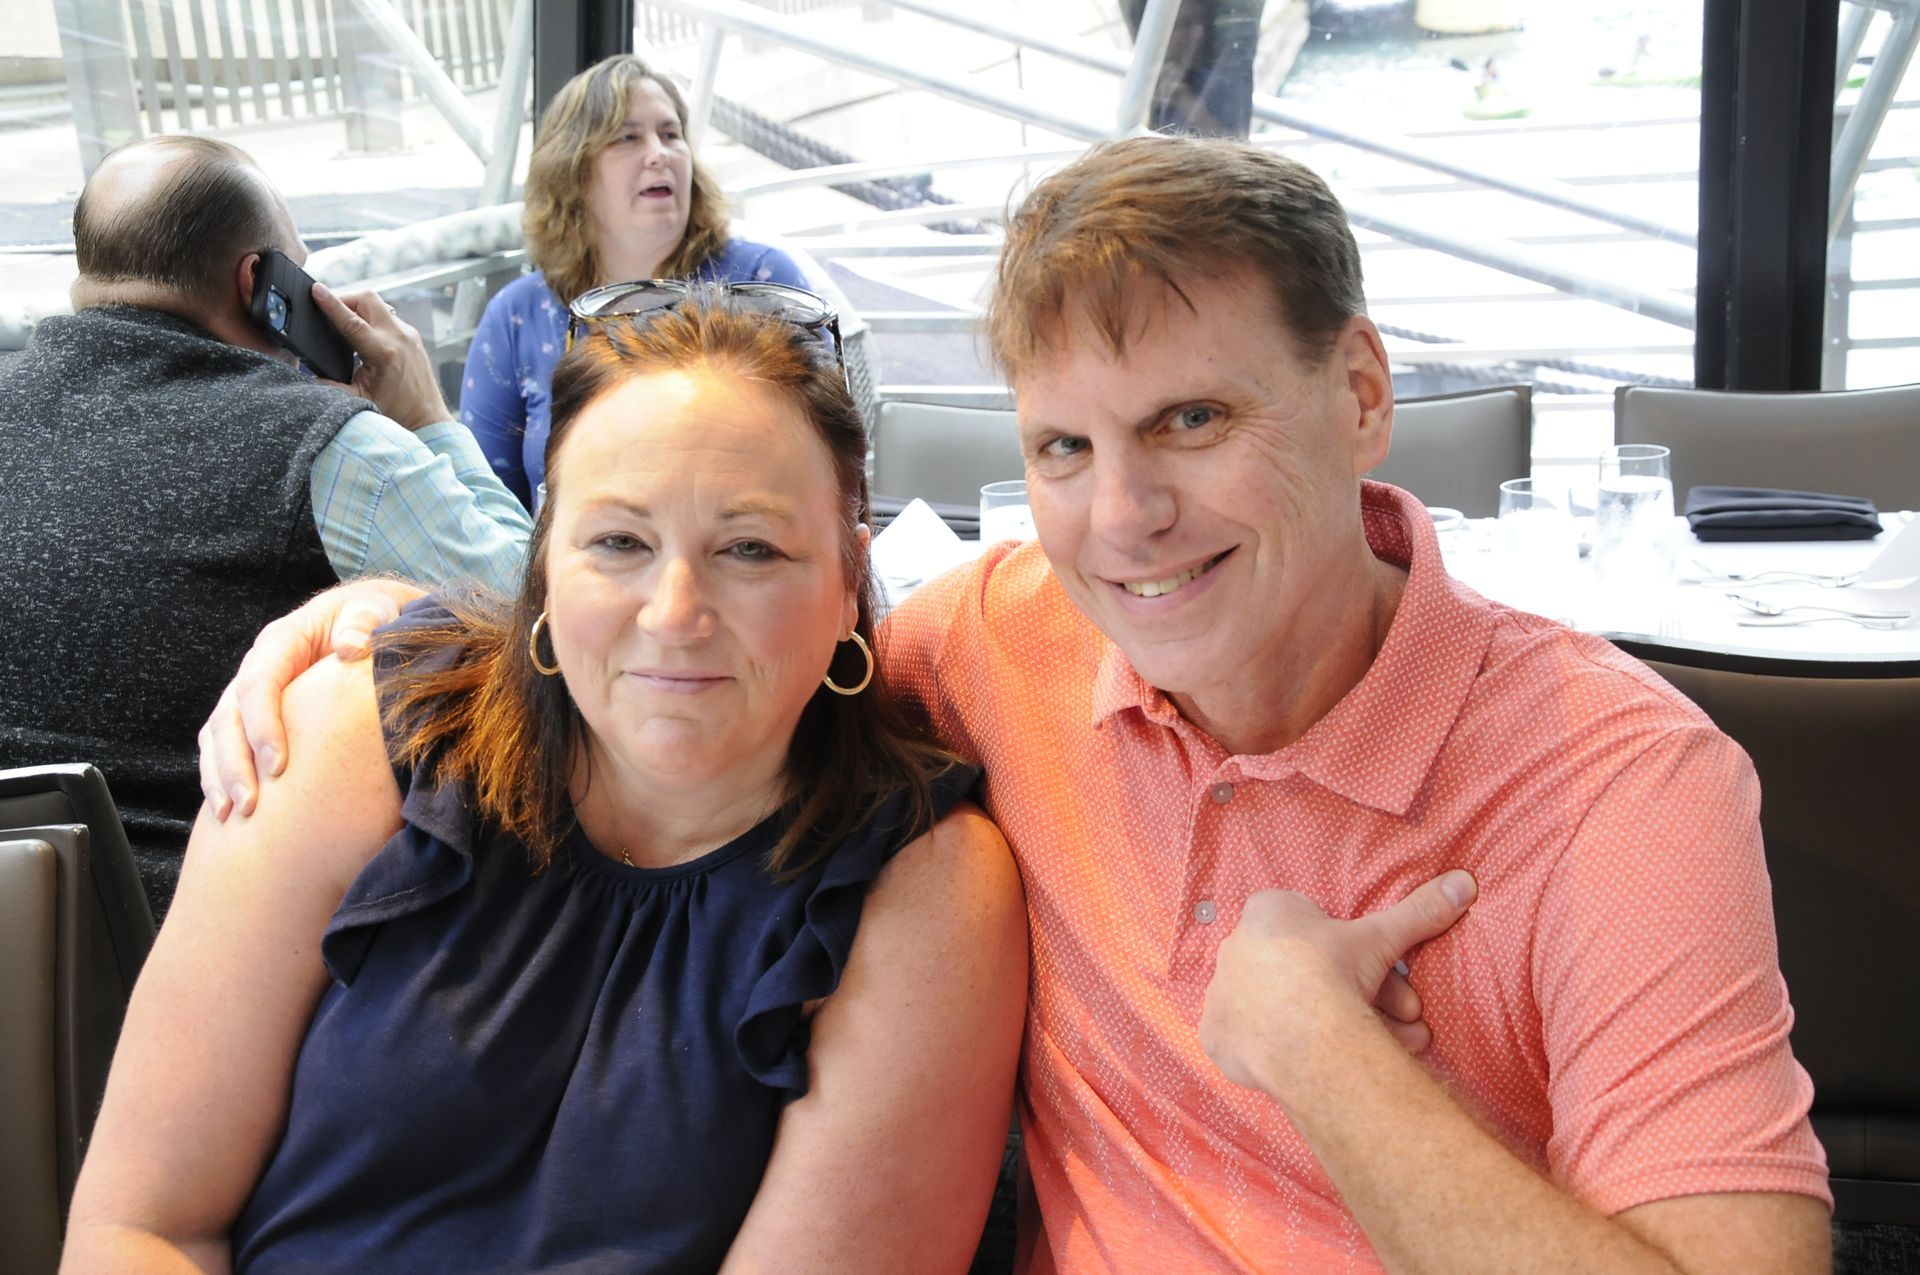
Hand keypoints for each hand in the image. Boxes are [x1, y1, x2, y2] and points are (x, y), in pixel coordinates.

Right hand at [197, 579, 424, 818]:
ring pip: (217, 734)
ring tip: (229, 815)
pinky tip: (226, 808)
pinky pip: (222, 745)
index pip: (258, 685)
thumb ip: (363, 623)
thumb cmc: (371, 618)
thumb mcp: (373, 611)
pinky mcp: (251, 713)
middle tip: (250, 805)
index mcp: (281, 642)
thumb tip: (351, 646)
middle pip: (228, 716)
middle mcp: (257, 666)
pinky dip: (219, 775)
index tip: (280, 767)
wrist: (364, 621)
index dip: (263, 726)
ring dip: (220, 775)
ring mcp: (249, 691)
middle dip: (235, 762)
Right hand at [310, 282, 451, 431]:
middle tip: (330, 311)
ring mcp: (409, 334)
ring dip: (359, 307)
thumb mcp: (358, 399)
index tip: (316, 290)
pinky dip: (372, 318)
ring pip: (379, 304)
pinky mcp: (413, 335)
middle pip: (367, 299)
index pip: (351, 320)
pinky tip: (363, 333)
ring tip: (345, 323)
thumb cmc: (396, 410)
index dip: (331, 303)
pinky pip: (388, 315)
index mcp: (383, 353)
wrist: (427, 418)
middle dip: (345, 299)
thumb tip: (307, 374)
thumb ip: (330, 385)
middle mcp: (399, 338)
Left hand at [1199, 871, 1476, 1101]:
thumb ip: (1418, 911)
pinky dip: (1277, 1051)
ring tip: (1375, 1050)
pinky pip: (1247, 1042)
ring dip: (1324, 1027)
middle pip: (1304, 974)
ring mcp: (1220, 994)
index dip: (1355, 955)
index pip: (1315, 929)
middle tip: (1399, 1021)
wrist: (1300, 1033)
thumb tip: (1465, 884)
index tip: (1381, 976)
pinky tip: (1311, 1061)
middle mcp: (1234, 947)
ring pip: (1282, 1011)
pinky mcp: (1214, 1036)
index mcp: (1266, 913)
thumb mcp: (1381, 938)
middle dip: (1355, 997)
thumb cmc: (1335, 973)